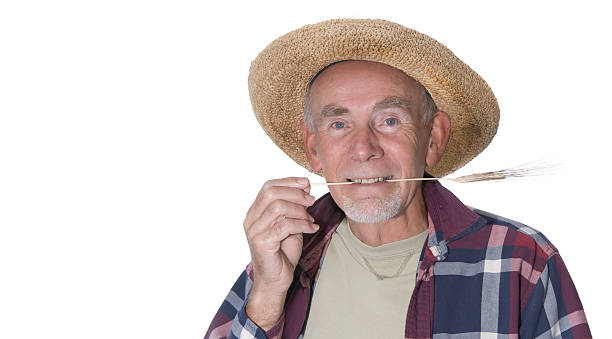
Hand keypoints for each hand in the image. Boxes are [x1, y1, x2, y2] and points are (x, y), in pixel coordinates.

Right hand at [243, 177, 317, 327]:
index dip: (288, 182)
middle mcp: (251, 219)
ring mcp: (255, 231)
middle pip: (272, 193)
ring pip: (278, 208)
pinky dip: (302, 225)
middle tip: (310, 200)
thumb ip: (294, 208)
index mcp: (255, 212)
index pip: (268, 187)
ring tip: (310, 218)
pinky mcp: (262, 242)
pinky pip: (285, 226)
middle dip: (295, 193)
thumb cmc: (282, 254)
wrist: (275, 281)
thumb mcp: (290, 225)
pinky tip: (311, 228)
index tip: (306, 182)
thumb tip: (305, 188)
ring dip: (300, 210)